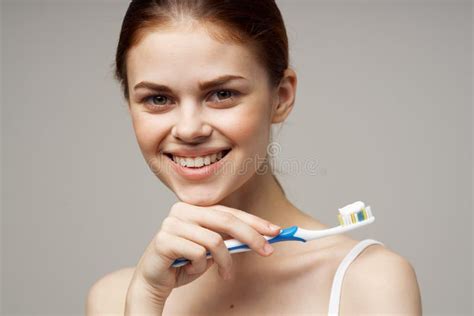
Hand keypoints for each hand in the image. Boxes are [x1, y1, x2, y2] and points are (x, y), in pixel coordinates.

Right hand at [124, 201, 280, 313]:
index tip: (275, 231)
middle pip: (226, 220)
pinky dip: (200, 267)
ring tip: (224, 274)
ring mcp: (172, 223)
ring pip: (214, 241)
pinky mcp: (164, 240)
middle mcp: (182, 211)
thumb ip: (229, 239)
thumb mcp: (212, 250)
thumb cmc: (184, 263)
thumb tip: (261, 236)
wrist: (154, 281)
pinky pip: (197, 254)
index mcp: (194, 208)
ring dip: (224, 262)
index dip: (254, 221)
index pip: (229, 211)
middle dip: (251, 236)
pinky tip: (190, 270)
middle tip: (268, 251)